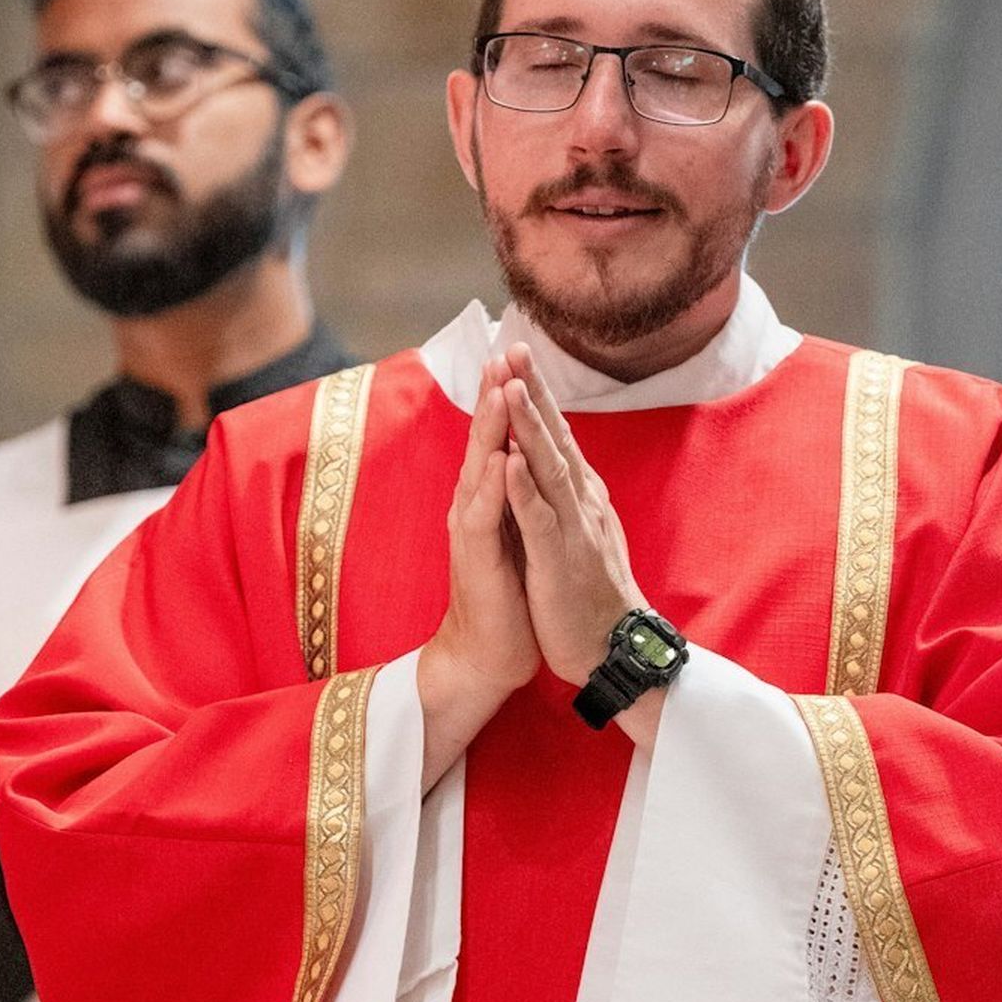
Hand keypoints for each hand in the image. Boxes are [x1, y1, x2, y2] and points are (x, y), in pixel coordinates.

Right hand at [418, 360, 538, 788]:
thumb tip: (528, 458)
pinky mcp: (476, 558)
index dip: (510, 398)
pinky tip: (499, 460)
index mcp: (491, 498)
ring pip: (481, 468)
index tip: (521, 356)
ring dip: (489, 428)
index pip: (501, 437)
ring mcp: (473, 530)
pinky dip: (493, 487)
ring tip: (498, 387)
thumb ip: (518, 495)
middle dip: (495, 395)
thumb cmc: (507, 592)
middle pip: (486, 440)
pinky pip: (484, 516)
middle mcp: (476, 505)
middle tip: (503, 351)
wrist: (488, 651)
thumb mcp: (517, 533)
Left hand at [499, 344, 644, 686]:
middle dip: (535, 391)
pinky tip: (509, 462)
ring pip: (548, 468)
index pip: (557, 436)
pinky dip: (524, 490)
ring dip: (529, 427)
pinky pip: (540, 520)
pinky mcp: (561, 560)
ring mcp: (573, 529)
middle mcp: (581, 502)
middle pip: (555, 437)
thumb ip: (569, 497)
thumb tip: (556, 464)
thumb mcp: (580, 533)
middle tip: (517, 347)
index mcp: (581, 496)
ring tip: (512, 387)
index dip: (539, 395)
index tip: (520, 356)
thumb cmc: (592, 595)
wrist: (613, 649)